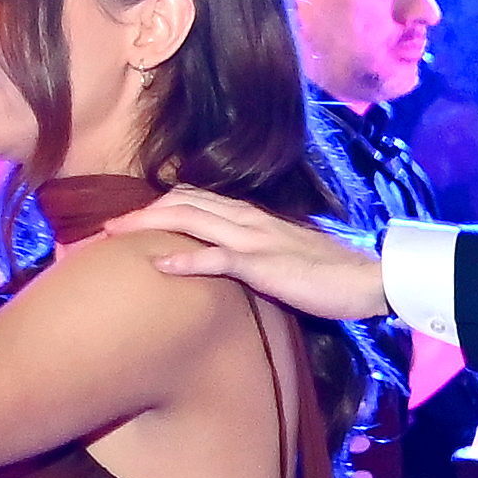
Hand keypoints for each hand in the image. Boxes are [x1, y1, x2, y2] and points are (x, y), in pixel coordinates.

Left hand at [98, 181, 396, 321]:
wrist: (369, 279)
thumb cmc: (334, 272)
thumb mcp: (289, 254)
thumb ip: (262, 251)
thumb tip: (240, 262)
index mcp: (254, 216)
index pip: (198, 198)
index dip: (161, 205)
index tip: (134, 218)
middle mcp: (247, 218)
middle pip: (182, 201)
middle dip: (141, 211)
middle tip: (108, 227)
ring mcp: (253, 238)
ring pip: (188, 218)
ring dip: (147, 225)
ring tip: (116, 235)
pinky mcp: (260, 263)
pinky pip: (214, 257)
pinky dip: (183, 259)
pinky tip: (158, 266)